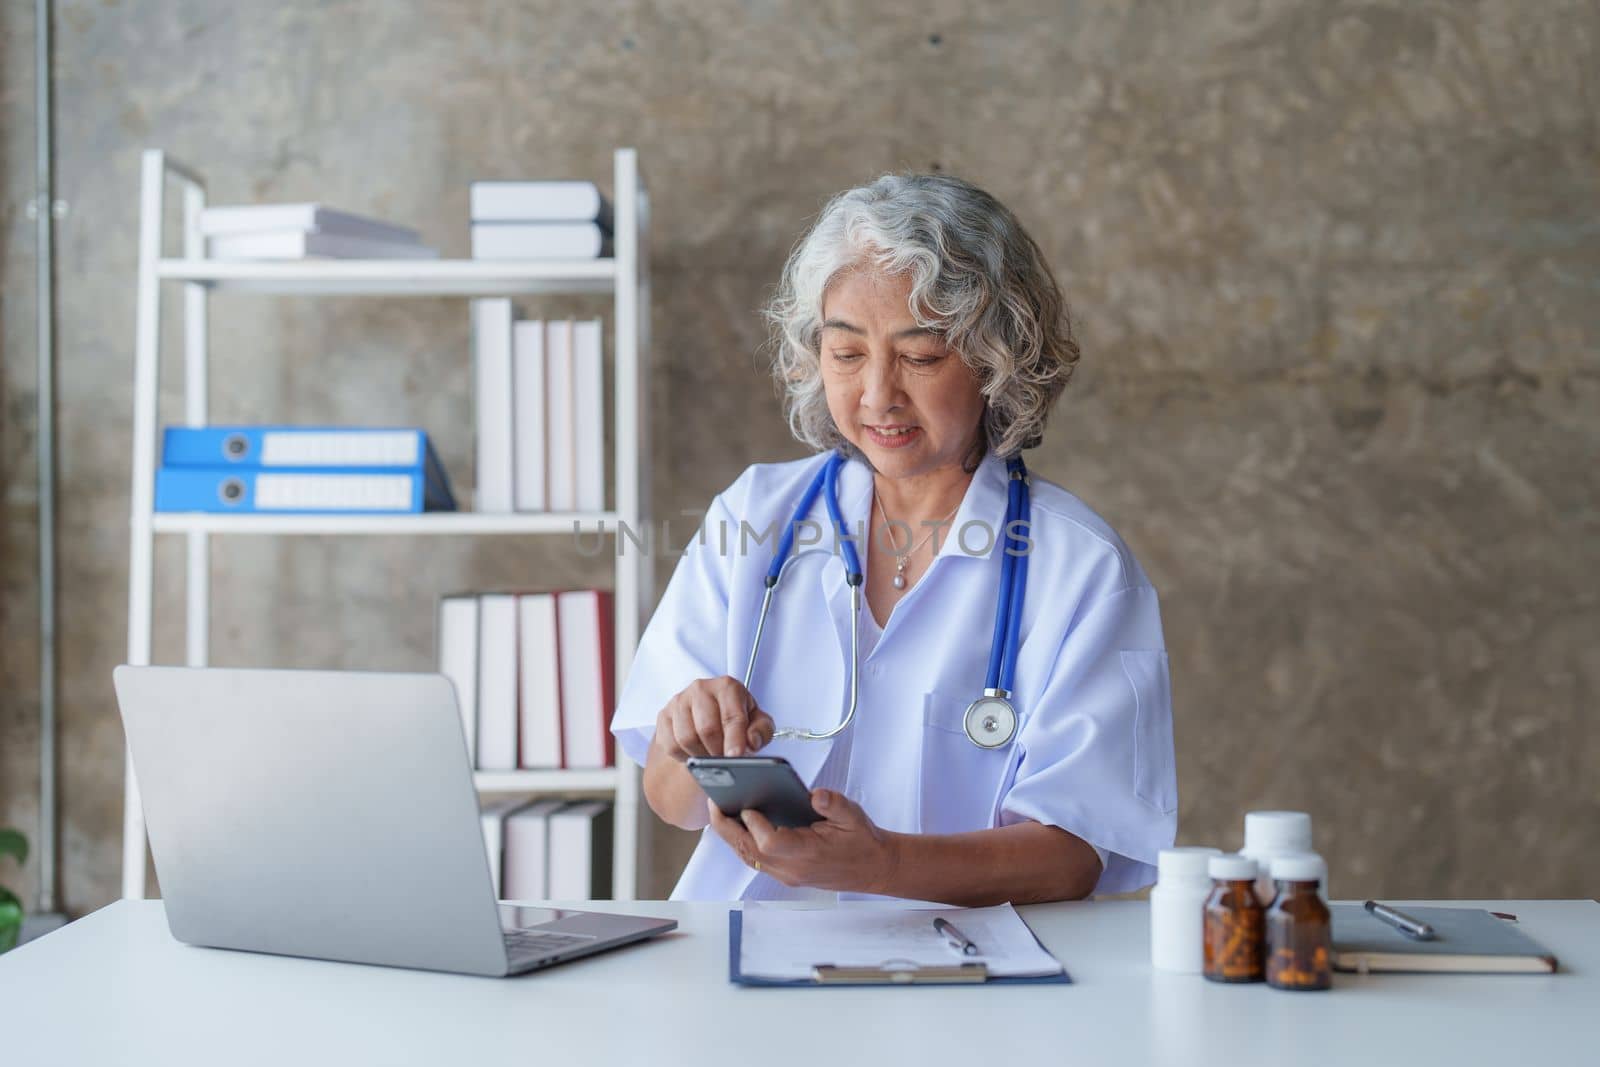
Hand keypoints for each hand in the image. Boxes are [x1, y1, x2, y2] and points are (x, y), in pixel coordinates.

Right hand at [653, 676, 774, 760]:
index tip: (736, 756)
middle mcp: (701, 688)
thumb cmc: (736, 718)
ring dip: (700, 755)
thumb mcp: (758, 721)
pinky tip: (695, 753)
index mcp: (727, 687)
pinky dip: (683, 756)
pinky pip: (670, 744)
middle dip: (717, 751)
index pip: (731, 716)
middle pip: (706, 729)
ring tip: (711, 757)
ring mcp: (680, 701)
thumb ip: (762, 730)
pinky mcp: (664, 715)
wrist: (712, 715)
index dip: (734, 739)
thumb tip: (751, 741)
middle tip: (725, 761)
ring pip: (686, 738)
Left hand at [708, 788, 899, 894]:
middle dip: (727, 828)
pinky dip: (742, 841)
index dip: (754, 824)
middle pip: (749, 851)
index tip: (746, 804)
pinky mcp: (785, 874)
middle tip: (713, 802)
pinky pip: (754, 859)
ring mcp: (787, 874)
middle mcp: (793, 869)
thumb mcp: (855, 816)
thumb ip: (835, 804)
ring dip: (730, 835)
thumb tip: (816, 794)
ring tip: (718, 808)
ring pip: (747, 857)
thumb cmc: (863, 841)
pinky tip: (737, 822)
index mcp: (809, 854)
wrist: (874, 869)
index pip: (770, 843)